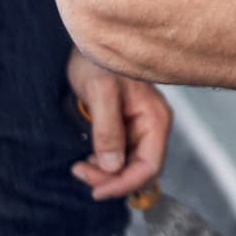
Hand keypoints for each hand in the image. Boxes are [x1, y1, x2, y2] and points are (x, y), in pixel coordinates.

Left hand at [66, 48, 172, 199]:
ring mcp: (138, 128)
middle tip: (80, 173)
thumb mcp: (101, 92)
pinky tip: (86, 158)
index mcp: (155, 118)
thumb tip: (112, 165)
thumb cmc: (97, 60)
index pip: (150, 165)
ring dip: (105, 173)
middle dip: (112, 179)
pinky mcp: (124, 128)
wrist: (86, 44)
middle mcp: (151, 126)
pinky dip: (102, 164)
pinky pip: (118, 156)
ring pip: (127, 166)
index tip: (98, 190)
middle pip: (139, 169)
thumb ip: (108, 129)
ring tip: (80, 165)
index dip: (126, 183)